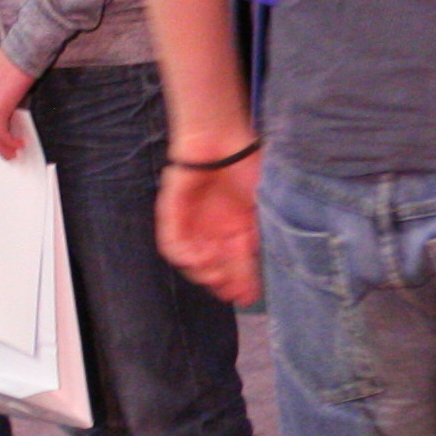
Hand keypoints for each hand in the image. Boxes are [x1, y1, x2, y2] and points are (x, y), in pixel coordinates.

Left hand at [158, 153, 261, 301]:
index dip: (241, 284)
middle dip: (221, 284)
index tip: (247, 298)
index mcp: (237, 229)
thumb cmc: (248, 164)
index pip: (237, 266)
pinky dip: (185, 255)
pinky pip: (171, 244)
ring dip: (203, 271)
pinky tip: (199, 256)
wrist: (222, 137)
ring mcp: (192, 223)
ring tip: (214, 270)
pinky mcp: (172, 214)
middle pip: (213, 270)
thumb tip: (264, 268)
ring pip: (190, 262)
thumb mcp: (264, 206)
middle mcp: (213, 230)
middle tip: (229, 290)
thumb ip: (261, 236)